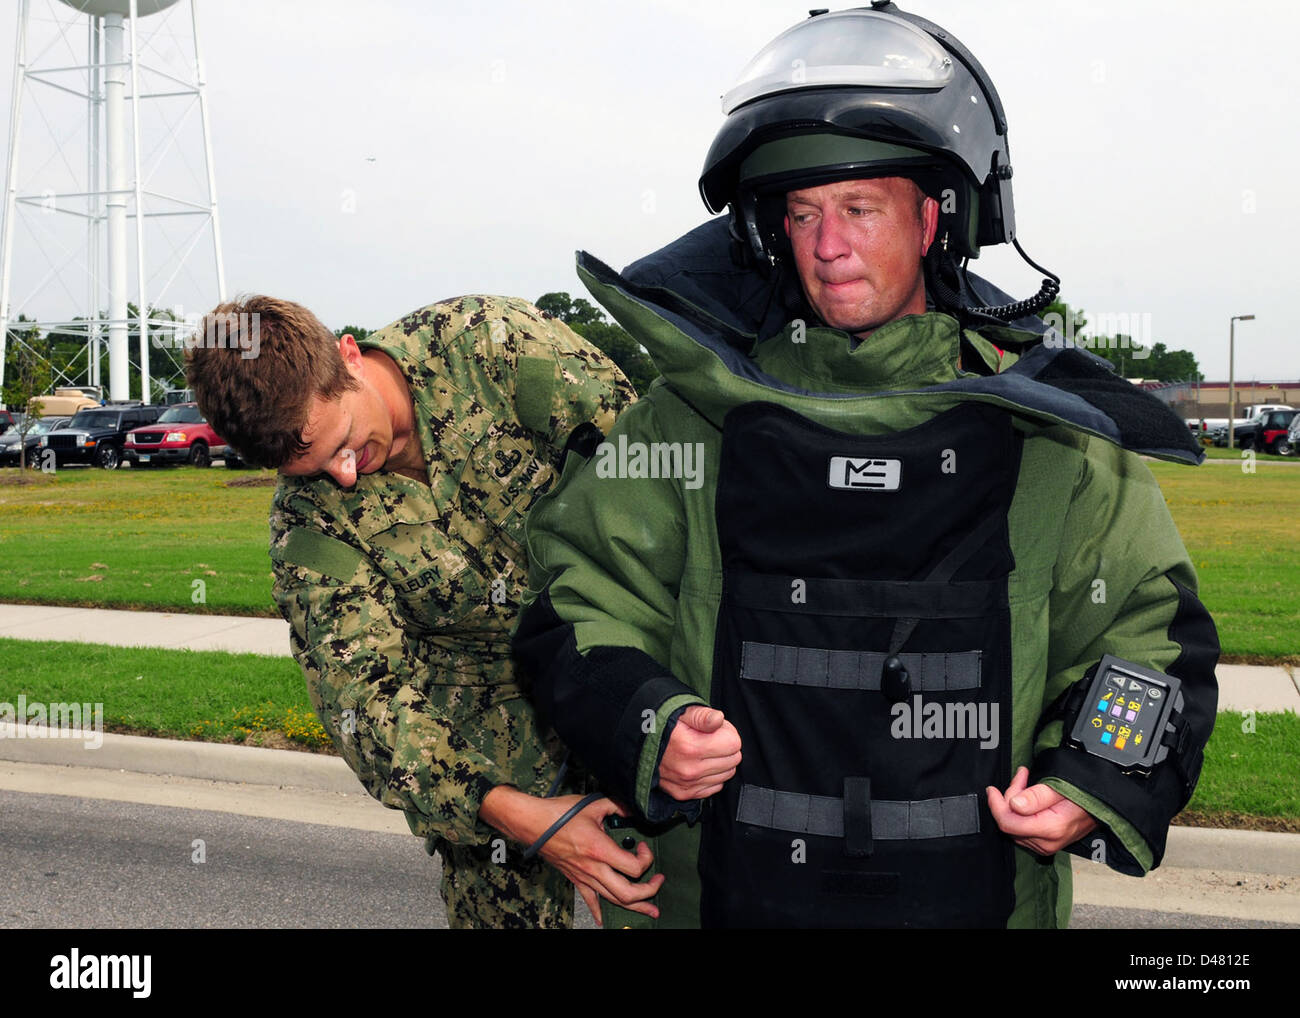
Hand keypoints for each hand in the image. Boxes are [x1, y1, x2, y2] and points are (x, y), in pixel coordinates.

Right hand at [480, 787, 663, 925]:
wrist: (532, 824)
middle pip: (628, 893)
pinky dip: (600, 911)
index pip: (634, 868)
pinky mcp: (575, 879)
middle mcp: (594, 869)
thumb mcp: (592, 803)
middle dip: (649, 891)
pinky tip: (605, 919)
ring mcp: (584, 877)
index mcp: (600, 850)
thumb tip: (631, 808)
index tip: (643, 847)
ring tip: (650, 909)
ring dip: (635, 906)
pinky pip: (590, 901)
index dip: (646, 859)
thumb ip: (616, 806)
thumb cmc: (559, 813)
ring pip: (613, 900)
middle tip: (658, 881)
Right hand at [657, 705, 741, 800]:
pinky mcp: (684, 794)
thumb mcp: (680, 712)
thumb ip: (702, 715)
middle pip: (734, 759)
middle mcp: (690, 770)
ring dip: (720, 761)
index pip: (734, 743)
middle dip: (725, 746)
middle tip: (709, 738)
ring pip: (727, 774)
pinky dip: (712, 775)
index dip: (727, 732)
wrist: (637, 745)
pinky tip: (699, 764)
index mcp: (691, 747)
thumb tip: (719, 719)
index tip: (715, 728)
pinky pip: (715, 786)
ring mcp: (688, 784)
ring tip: (703, 750)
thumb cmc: (660, 726)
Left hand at [987, 765, 1098, 854]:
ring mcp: (1046, 846)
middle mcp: (1047, 843)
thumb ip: (1037, 796)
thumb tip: (1014, 805)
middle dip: (1009, 798)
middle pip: (1010, 823)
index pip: (1008, 823)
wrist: (1103, 805)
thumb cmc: (1084, 792)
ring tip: (1026, 782)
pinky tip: (1029, 796)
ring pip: (1015, 826)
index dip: (996, 805)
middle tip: (1021, 777)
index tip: (992, 788)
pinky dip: (1021, 812)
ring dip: (1015, 803)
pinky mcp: (1046, 844)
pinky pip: (1023, 830)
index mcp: (1050, 829)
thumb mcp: (1061, 788)